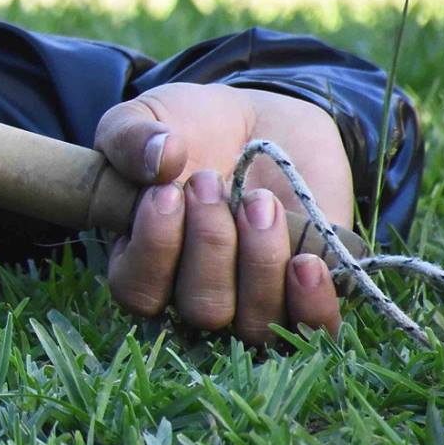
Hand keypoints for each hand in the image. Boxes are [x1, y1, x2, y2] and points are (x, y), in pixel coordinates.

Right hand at [93, 82, 353, 343]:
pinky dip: (312, 305)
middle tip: (213, 181)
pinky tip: (306, 264)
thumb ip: (131, 137)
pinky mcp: (308, 289)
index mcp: (144, 260)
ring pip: (254, 321)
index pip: (138, 292)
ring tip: (259, 200)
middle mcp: (196, 290)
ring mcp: (255, 295)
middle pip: (202, 309)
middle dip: (210, 243)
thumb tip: (161, 161)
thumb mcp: (149, 117)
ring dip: (258, 262)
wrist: (257, 120)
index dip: (154, 250)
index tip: (165, 191)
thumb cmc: (189, 126)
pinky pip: (312, 327)